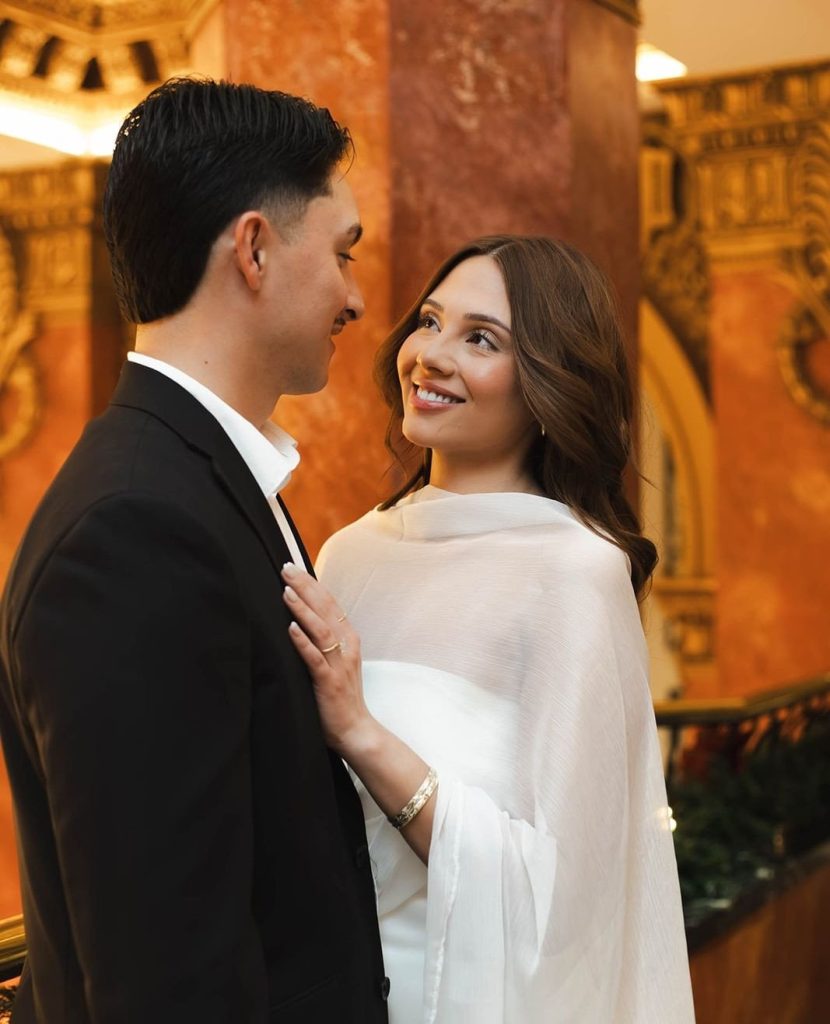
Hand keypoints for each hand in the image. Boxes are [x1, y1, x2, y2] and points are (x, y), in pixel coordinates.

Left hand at [281, 563, 376, 757]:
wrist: (356, 730)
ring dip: (303, 608)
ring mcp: (339, 664)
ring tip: (286, 591)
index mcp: (348, 639)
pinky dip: (303, 641)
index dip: (312, 584)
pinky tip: (291, 628)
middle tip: (286, 567)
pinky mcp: (329, 681)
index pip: (330, 603)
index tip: (294, 567)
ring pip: (321, 628)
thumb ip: (324, 640)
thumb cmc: (340, 696)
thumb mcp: (335, 661)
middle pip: (326, 608)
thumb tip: (301, 619)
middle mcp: (347, 646)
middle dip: (305, 586)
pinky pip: (315, 658)